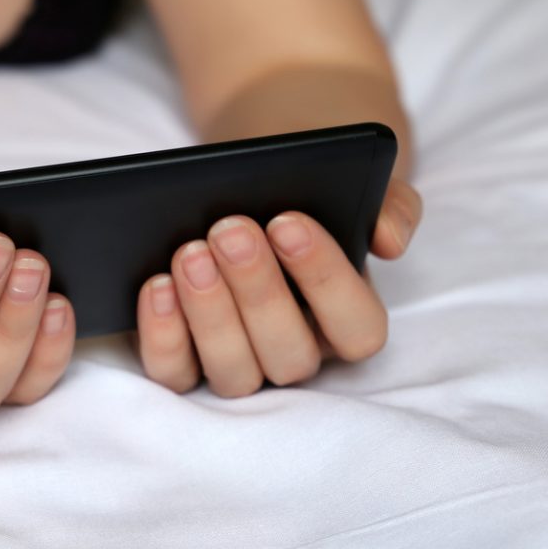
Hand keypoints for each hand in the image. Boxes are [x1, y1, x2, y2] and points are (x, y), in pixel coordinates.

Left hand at [135, 179, 421, 395]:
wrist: (256, 175)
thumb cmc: (313, 187)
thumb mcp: (359, 182)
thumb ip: (391, 205)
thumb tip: (388, 238)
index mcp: (348, 320)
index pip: (356, 328)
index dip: (327, 281)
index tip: (289, 221)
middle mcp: (296, 352)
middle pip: (289, 355)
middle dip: (258, 291)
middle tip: (229, 229)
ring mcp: (241, 364)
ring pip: (234, 373)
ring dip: (211, 316)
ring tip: (190, 252)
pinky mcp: (186, 363)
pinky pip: (174, 373)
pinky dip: (164, 335)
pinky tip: (156, 285)